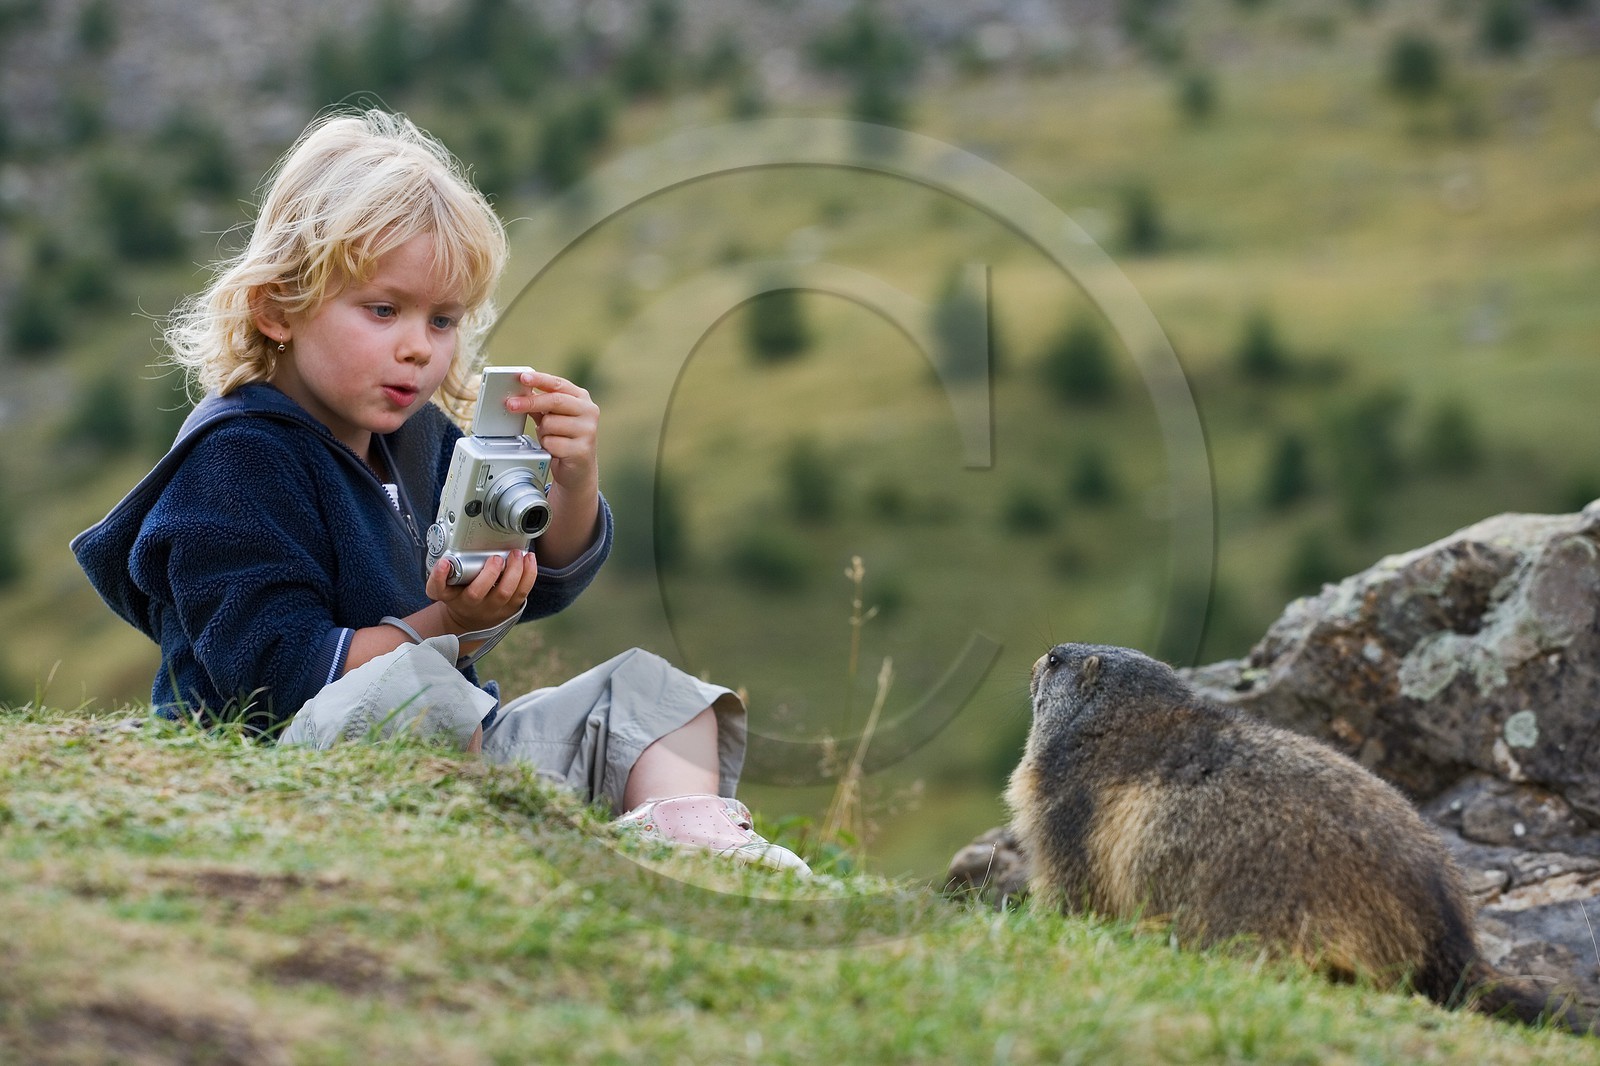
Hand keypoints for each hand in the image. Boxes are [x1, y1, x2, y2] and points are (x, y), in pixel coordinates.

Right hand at [425, 549, 536, 633]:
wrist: (472, 619)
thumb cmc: (460, 597)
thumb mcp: (445, 587)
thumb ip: (441, 574)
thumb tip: (445, 560)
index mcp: (452, 597)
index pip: (439, 589)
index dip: (439, 576)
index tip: (444, 563)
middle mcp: (471, 604)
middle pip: (478, 592)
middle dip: (489, 573)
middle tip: (496, 558)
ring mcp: (492, 607)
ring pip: (505, 592)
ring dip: (515, 571)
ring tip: (517, 554)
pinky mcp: (510, 607)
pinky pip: (522, 592)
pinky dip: (529, 575)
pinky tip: (529, 560)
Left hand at [506, 370, 598, 495]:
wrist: (579, 470)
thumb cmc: (564, 440)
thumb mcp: (553, 417)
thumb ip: (540, 404)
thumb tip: (520, 392)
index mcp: (581, 399)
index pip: (558, 384)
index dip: (539, 379)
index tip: (523, 378)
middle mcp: (589, 411)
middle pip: (554, 401)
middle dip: (529, 402)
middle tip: (511, 405)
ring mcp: (588, 430)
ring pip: (550, 423)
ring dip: (543, 432)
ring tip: (550, 438)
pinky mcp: (582, 449)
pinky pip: (552, 443)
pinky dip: (547, 446)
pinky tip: (555, 450)